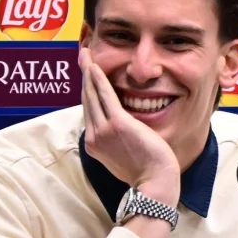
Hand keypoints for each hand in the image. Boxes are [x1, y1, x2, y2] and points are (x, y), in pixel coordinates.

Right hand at [79, 48, 179, 203]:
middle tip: (82, 56)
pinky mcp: (118, 124)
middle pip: (86, 99)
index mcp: (95, 143)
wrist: (154, 183)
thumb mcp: (123, 155)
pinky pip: (105, 96)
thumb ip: (117, 140)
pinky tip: (95, 67)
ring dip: (88, 72)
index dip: (87, 91)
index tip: (86, 75)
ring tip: (85, 54)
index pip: (89, 111)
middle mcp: (94, 136)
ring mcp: (104, 130)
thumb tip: (120, 130)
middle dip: (84, 76)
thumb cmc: (145, 171)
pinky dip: (98, 80)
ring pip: (92, 95)